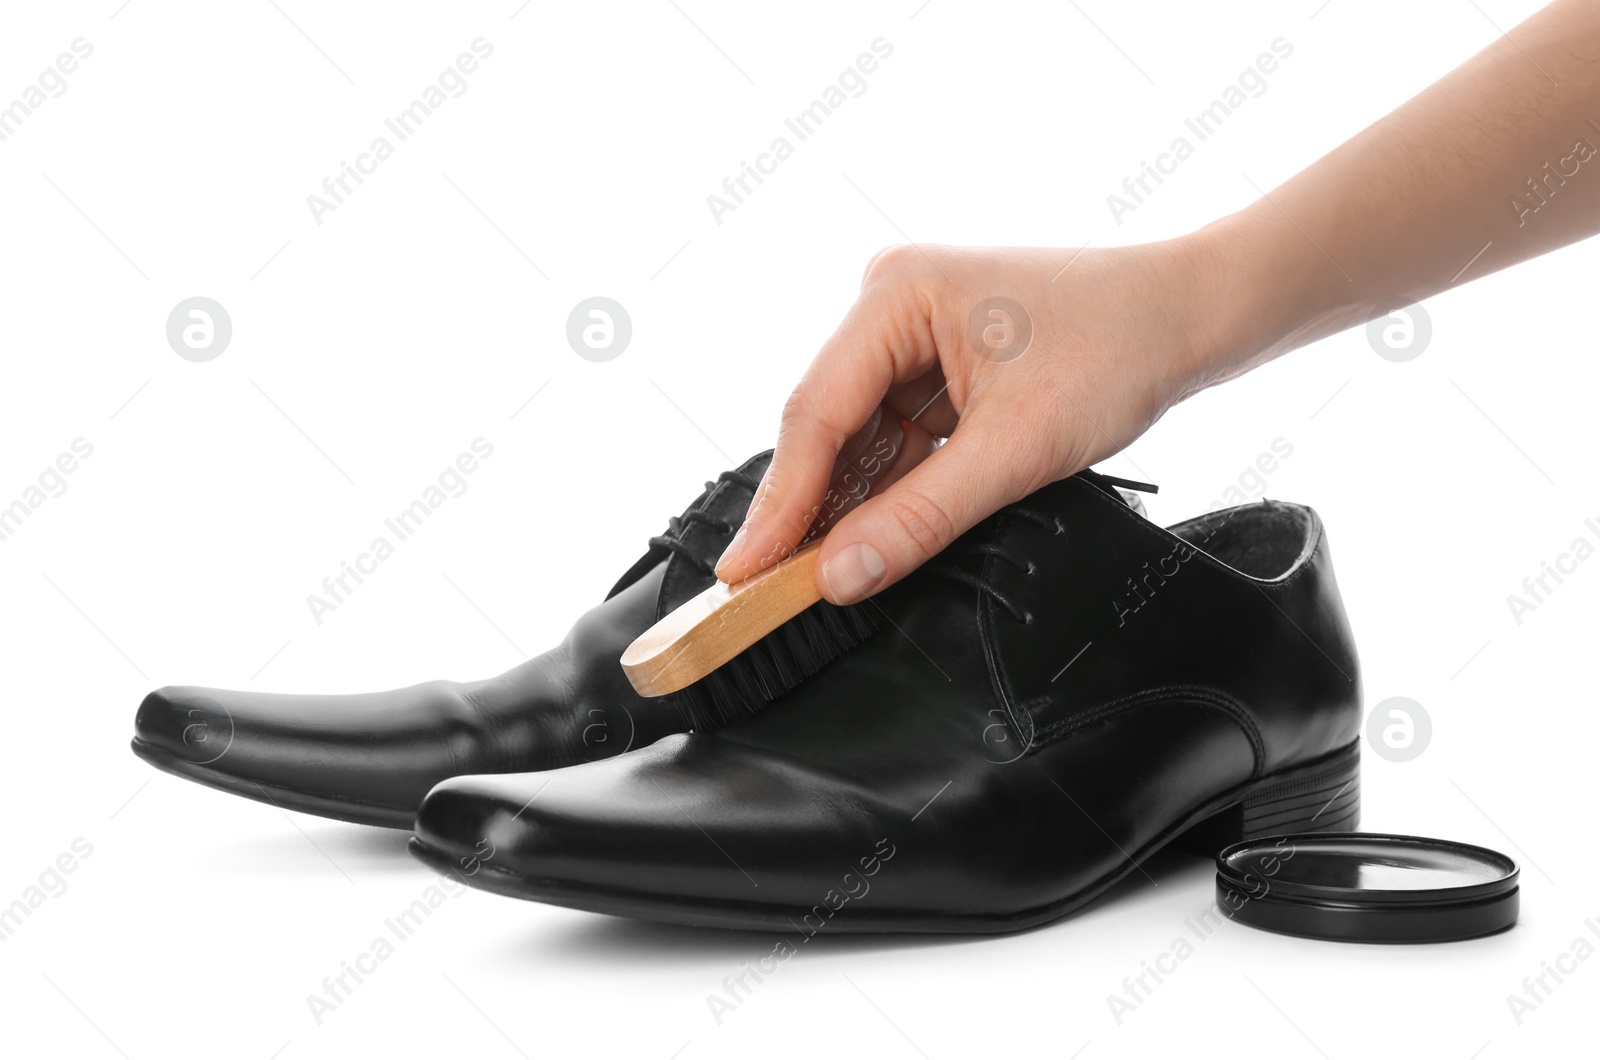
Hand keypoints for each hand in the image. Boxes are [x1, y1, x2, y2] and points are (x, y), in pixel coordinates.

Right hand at [715, 236, 1232, 603]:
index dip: (780, 502)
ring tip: (817, 576)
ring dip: (848, 505)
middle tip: (768, 589)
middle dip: (809, 508)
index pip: (816, 411)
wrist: (1187, 317)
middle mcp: (889, 303)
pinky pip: (891, 436)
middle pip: (826, 424)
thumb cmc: (1118, 349)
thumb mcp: (1017, 449)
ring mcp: (908, 332)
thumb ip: (920, 517)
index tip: (744, 573)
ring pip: (856, 437)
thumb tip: (839, 576)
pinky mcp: (932, 362)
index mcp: (895, 294)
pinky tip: (869, 538)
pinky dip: (885, 490)